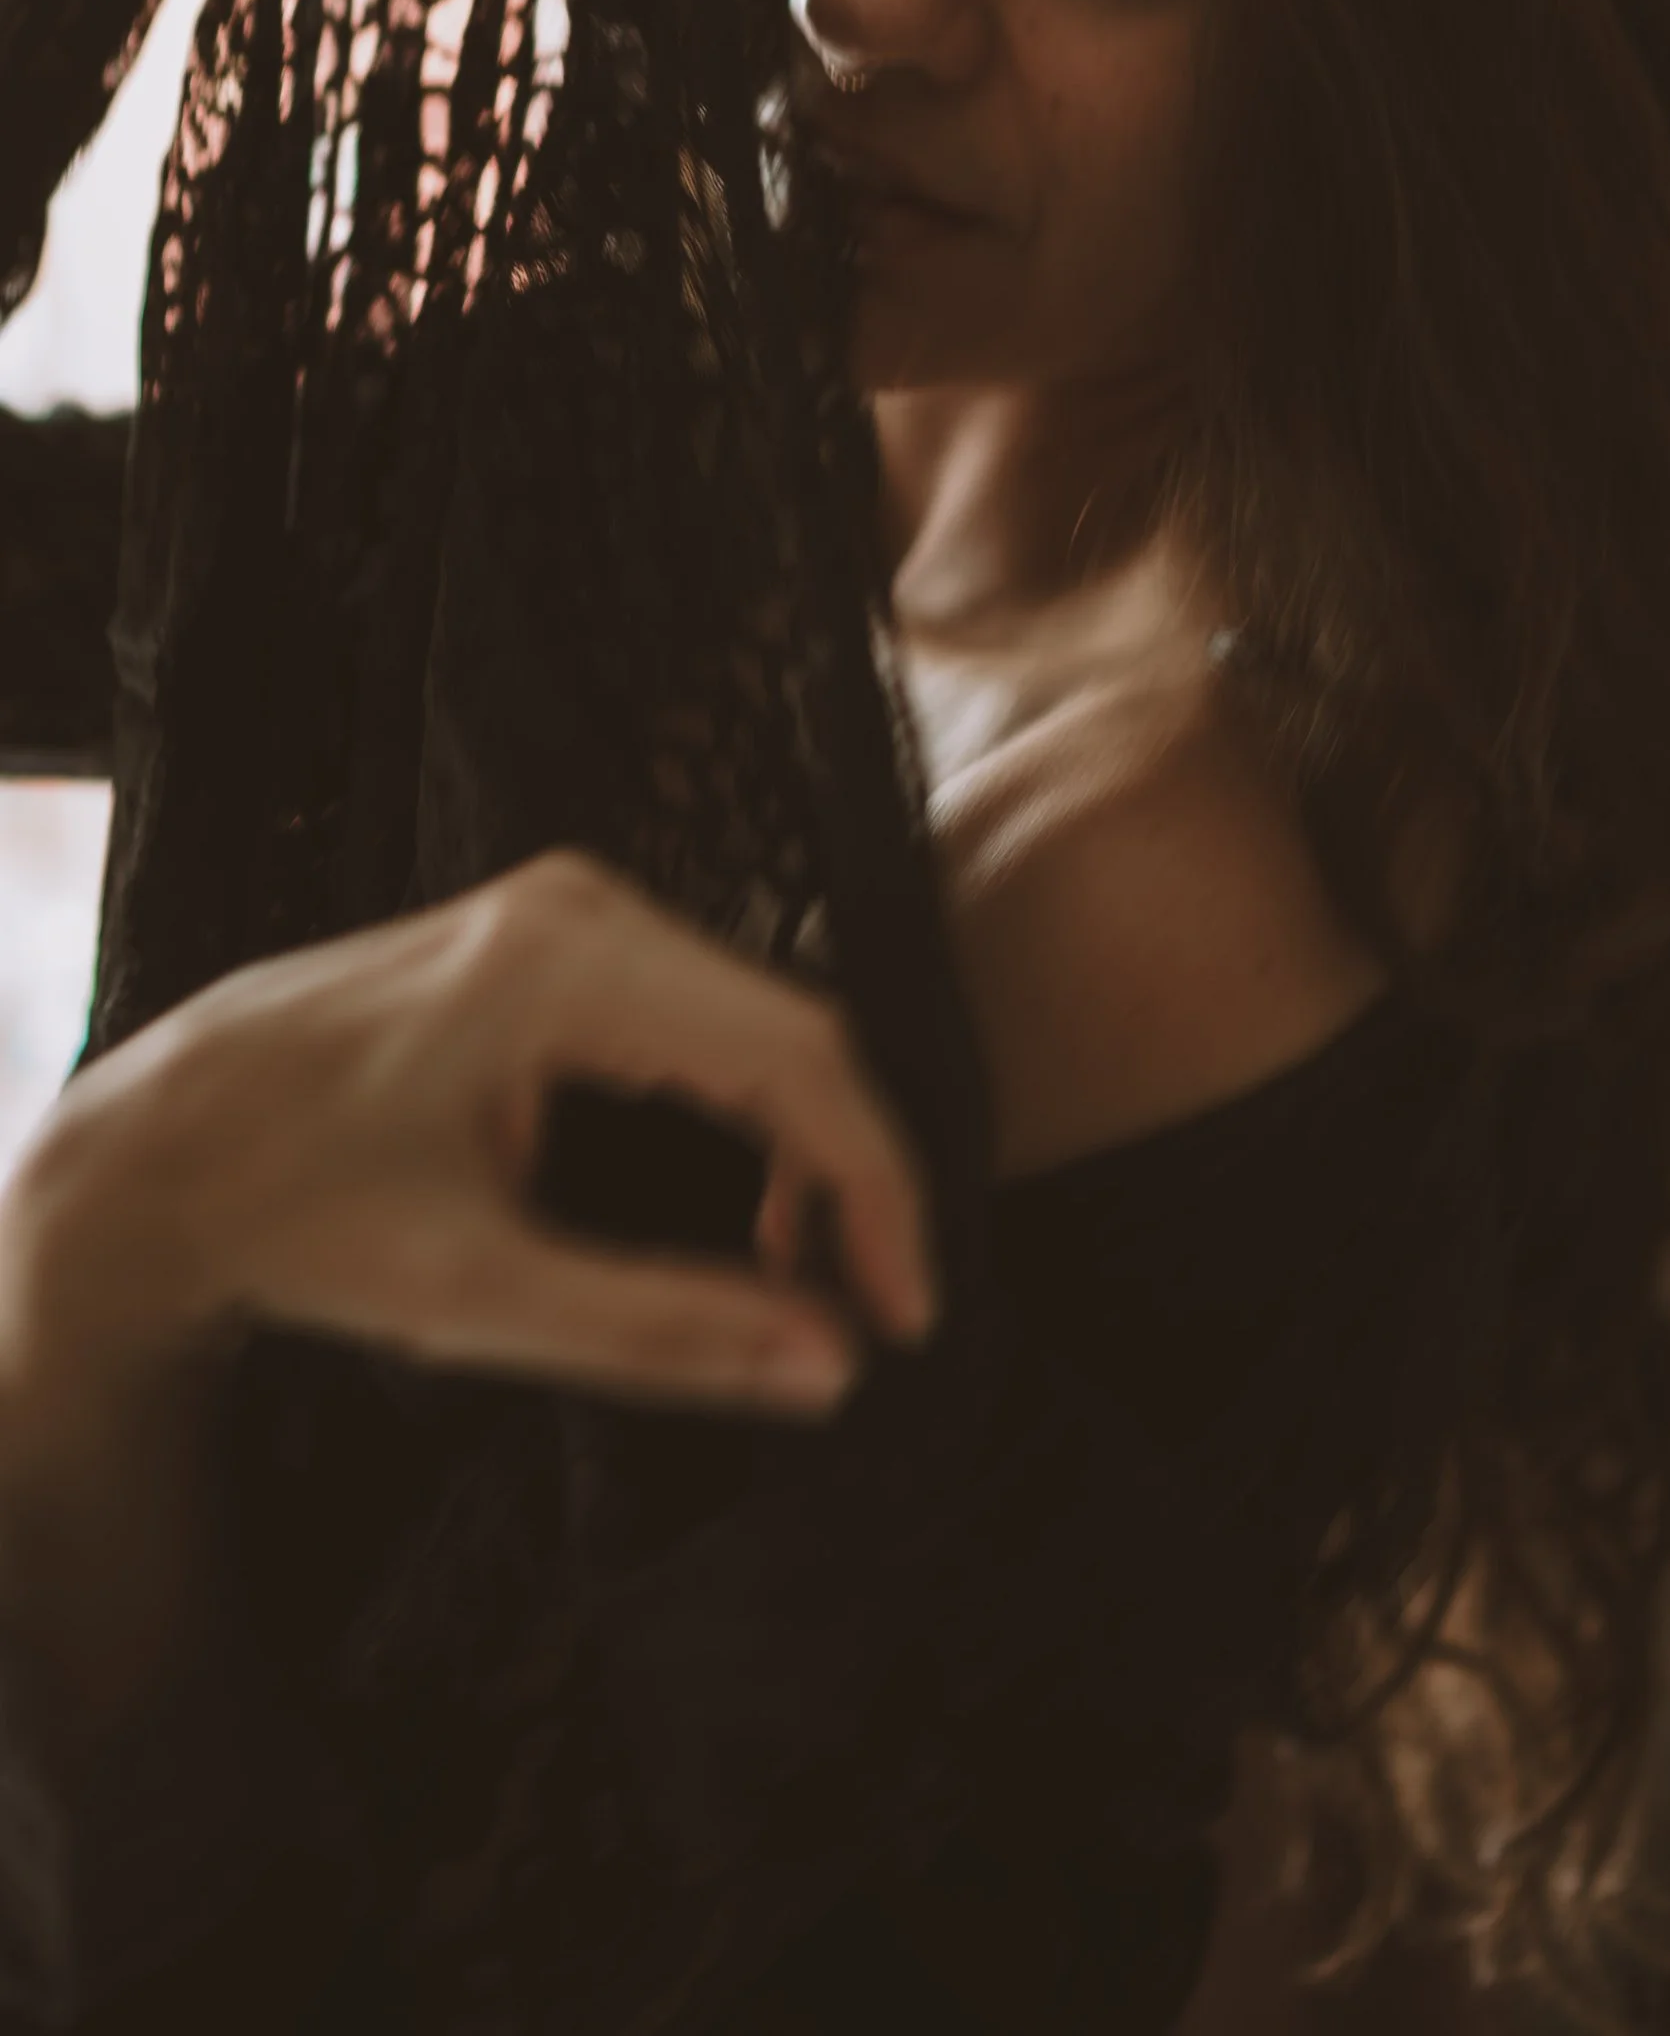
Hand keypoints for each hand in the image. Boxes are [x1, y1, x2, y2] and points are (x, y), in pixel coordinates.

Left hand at [14, 849, 938, 1424]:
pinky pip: (702, 1011)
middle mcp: (585, 903)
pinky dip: (744, 1111)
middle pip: (790, 1029)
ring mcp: (570, 905)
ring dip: (800, 1147)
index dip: (877, 1191)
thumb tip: (828, 1369)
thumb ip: (661, 1331)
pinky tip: (742, 1212)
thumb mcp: (471, 1295)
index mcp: (568, 964)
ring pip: (755, 1020)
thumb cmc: (293, 1216)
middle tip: (870, 1315)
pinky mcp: (556, 932)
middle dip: (847, 1177)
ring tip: (801, 1280)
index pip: (797, 1060)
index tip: (908, 1316)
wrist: (158, 1147)